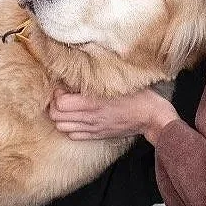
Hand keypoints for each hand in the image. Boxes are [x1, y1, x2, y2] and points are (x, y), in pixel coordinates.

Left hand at [48, 87, 179, 142]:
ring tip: (68, 108)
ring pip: (62, 127)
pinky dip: (70, 128)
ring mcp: (92, 128)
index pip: (59, 103)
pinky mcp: (97, 135)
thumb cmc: (138, 96)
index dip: (57, 94)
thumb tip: (82, 69)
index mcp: (92, 102)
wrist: (151, 117)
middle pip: (56, 116)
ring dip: (61, 117)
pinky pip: (73, 136)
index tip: (63, 87)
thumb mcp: (117, 81)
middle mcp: (89, 117)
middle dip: (55, 105)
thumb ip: (98, 77)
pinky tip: (78, 119)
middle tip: (62, 96)